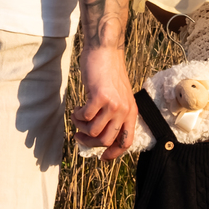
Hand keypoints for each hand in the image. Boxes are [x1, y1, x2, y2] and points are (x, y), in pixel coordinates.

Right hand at [73, 45, 138, 159]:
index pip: (126, 141)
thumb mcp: (118, 96)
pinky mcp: (100, 97)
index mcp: (131, 112)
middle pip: (106, 140)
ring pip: (93, 131)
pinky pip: (85, 118)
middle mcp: (124, 110)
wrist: (105, 51)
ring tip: (77, 117)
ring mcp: (113, 104)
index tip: (101, 157)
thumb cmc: (108, 72)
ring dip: (80, 127)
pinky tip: (77, 107)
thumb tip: (98, 136)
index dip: (114, 153)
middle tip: (79, 136)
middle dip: (89, 142)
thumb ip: (113, 114)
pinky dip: (77, 115)